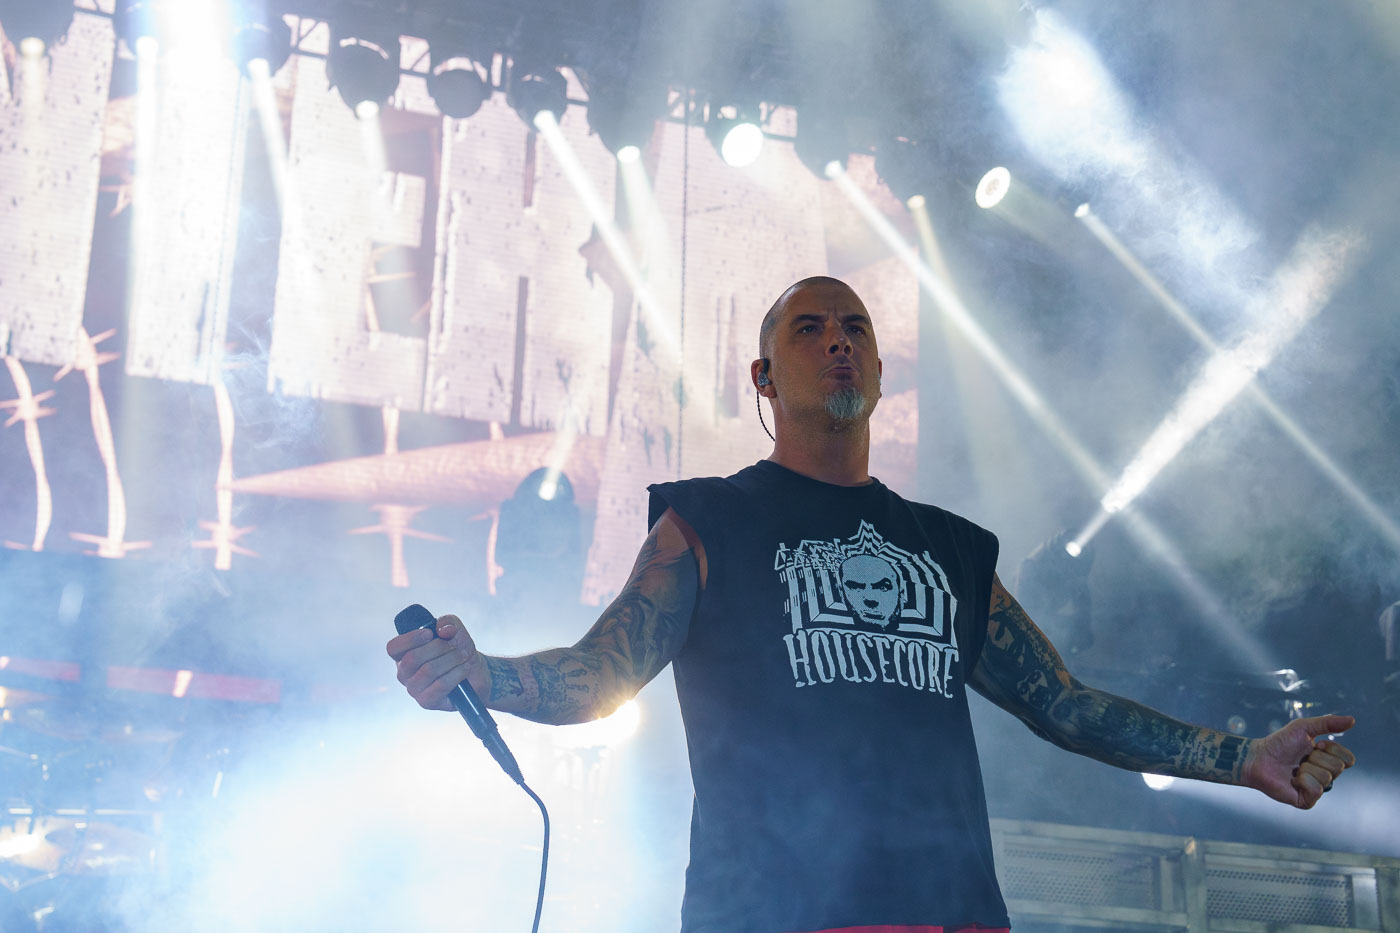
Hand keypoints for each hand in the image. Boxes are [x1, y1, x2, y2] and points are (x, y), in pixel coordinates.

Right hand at [386, 614, 488, 711]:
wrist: (474, 671)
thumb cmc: (458, 649)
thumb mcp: (455, 629)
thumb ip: (447, 622)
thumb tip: (442, 629)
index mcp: (403, 655)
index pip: (393, 648)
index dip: (410, 639)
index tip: (430, 633)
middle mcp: (404, 673)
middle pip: (412, 658)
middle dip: (438, 647)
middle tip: (454, 645)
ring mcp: (414, 689)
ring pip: (428, 670)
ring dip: (451, 659)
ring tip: (462, 656)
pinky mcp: (427, 701)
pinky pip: (440, 685)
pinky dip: (456, 673)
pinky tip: (464, 668)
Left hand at [1241, 714, 1356, 808]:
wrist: (1259, 757)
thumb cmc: (1280, 742)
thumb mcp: (1304, 727)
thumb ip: (1328, 723)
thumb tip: (1353, 720)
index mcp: (1328, 760)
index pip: (1348, 759)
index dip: (1331, 749)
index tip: (1315, 745)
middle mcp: (1326, 775)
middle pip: (1338, 767)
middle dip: (1316, 758)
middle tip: (1301, 758)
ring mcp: (1317, 789)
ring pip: (1326, 777)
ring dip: (1307, 768)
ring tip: (1294, 768)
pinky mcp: (1307, 801)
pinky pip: (1316, 790)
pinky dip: (1303, 781)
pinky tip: (1292, 780)